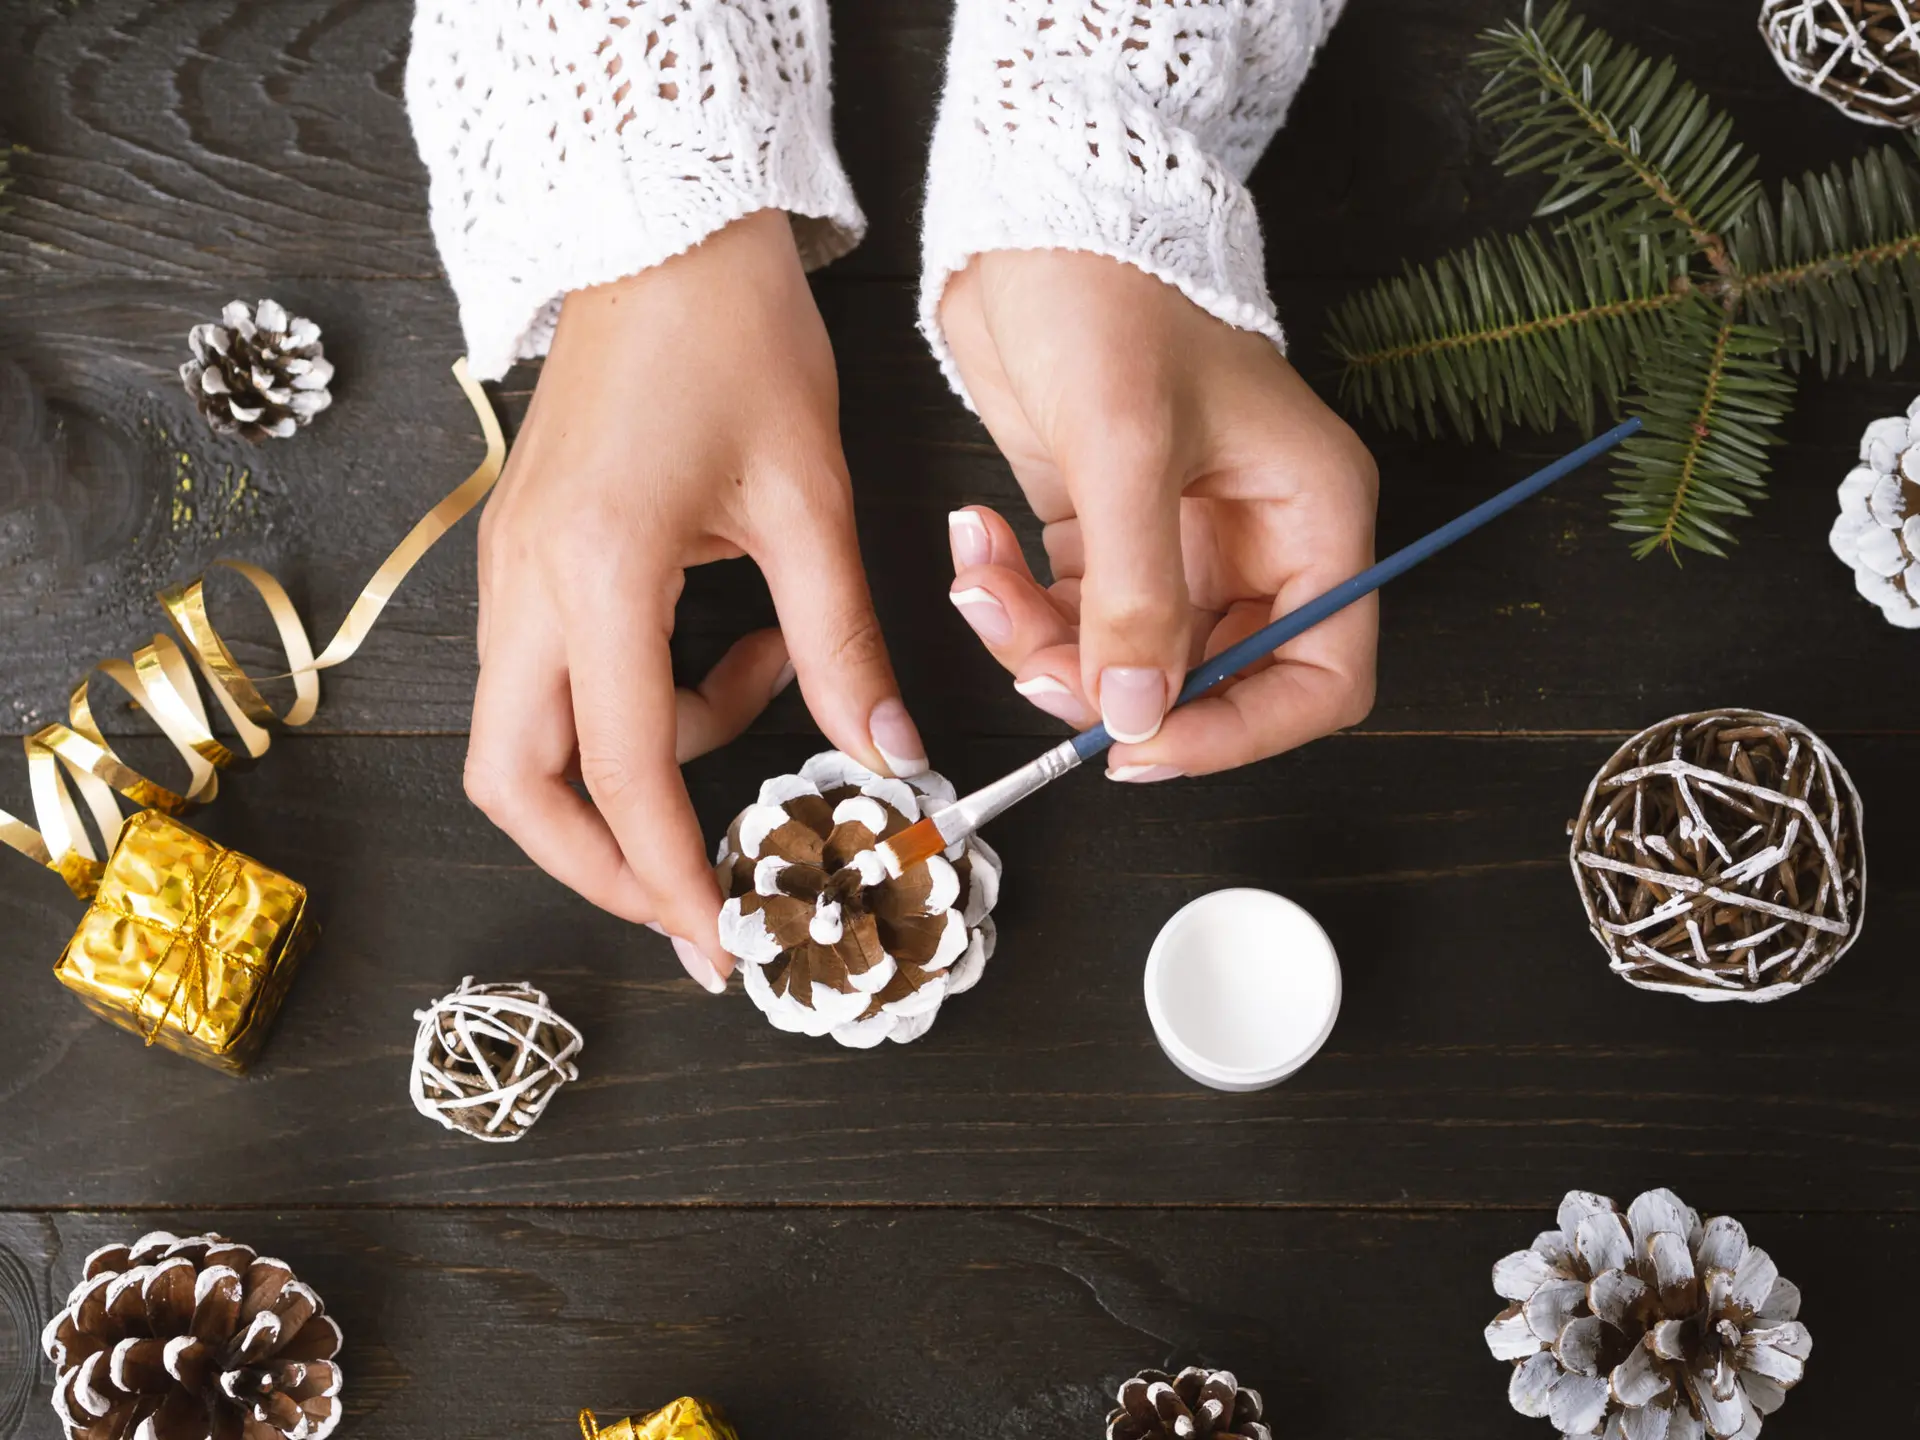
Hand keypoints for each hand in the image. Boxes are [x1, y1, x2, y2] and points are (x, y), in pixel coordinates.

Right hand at [465, 209, 924, 989]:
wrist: (661, 236)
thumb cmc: (735, 342)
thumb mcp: (811, 499)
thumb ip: (842, 640)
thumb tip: (886, 753)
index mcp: (595, 572)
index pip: (617, 771)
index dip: (669, 874)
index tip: (721, 945)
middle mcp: (524, 585)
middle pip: (515, 785)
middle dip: (601, 860)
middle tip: (697, 897)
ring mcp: (510, 572)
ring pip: (528, 738)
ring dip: (633, 767)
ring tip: (757, 695)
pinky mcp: (525, 558)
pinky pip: (556, 679)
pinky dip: (633, 705)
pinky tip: (728, 648)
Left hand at [938, 249, 1378, 779]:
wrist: (1034, 218)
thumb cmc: (1112, 294)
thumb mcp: (1127, 446)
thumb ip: (1137, 594)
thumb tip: (1137, 714)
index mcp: (1309, 515)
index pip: (1319, 674)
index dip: (1243, 730)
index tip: (1147, 743)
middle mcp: (1255, 540)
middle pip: (1209, 683)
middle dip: (1116, 692)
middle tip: (1038, 672)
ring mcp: (1177, 541)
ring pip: (1125, 661)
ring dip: (1043, 649)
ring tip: (983, 585)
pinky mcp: (1105, 530)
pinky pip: (1070, 616)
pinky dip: (1018, 608)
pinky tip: (976, 548)